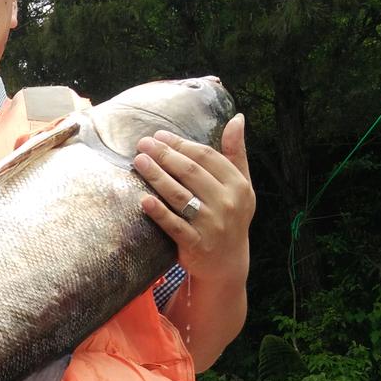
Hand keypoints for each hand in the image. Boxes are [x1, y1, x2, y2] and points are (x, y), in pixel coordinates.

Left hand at [133, 113, 254, 284]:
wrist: (227, 263)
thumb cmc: (230, 217)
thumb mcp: (241, 185)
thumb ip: (236, 153)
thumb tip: (237, 118)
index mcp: (237, 185)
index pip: (207, 157)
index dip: (181, 144)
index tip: (160, 135)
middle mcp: (227, 203)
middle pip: (191, 172)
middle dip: (165, 155)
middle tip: (143, 144)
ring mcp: (211, 224)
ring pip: (179, 195)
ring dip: (157, 176)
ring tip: (139, 161)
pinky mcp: (196, 244)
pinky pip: (174, 225)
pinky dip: (159, 212)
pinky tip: (143, 199)